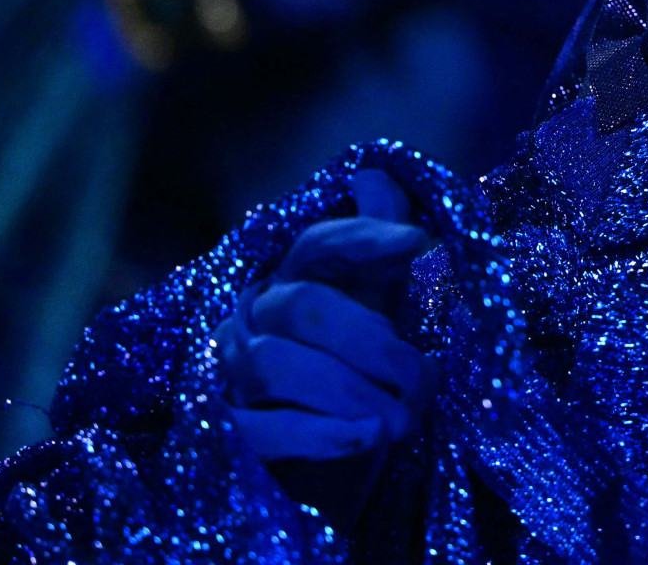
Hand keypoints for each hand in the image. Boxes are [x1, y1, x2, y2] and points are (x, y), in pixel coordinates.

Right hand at [219, 168, 436, 466]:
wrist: (324, 472)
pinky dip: (318, 433)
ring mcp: (231, 374)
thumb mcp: (377, 311)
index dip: (367, 236)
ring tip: (402, 418)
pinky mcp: (224, 435)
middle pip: (305, 306)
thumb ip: (380, 255)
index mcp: (295, 280)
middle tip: (422, 379)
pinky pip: (259, 429)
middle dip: (374, 343)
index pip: (321, 243)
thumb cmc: (353, 377)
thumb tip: (376, 175)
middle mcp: (255, 317)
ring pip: (276, 364)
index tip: (421, 241)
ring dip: (351, 391)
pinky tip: (367, 436)